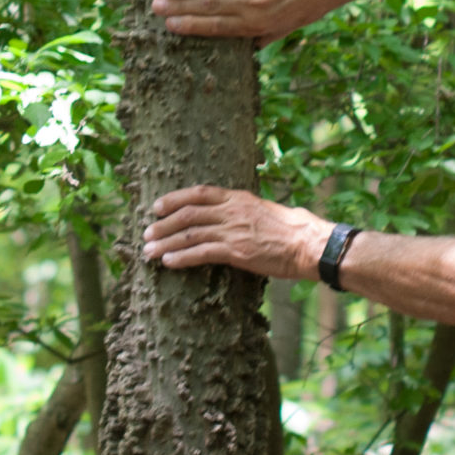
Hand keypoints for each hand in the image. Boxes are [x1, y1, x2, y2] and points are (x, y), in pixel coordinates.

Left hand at [143, 186, 331, 280]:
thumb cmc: (292, 229)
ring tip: (148, 252)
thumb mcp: (264, 210)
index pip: (199, 193)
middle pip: (188, 213)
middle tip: (147, 233)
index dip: (174, 198)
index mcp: (238, 198)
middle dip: (163, 224)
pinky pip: (201, 253)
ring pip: (189, 234)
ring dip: (165, 242)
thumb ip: (243, 211)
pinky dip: (181, 257)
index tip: (157, 206)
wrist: (308, 243)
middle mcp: (231, 211)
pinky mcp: (236, 252)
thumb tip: (229, 215)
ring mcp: (232, 231)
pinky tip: (168, 261)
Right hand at [151, 0, 345, 43]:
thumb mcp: (285, 28)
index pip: (217, 26)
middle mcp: (253, 4)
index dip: (192, 26)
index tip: (170, 26)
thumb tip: (243, 49)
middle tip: (156, 7)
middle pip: (210, 6)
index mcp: (257, 23)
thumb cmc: (307, 6)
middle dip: (180, 7)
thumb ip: (261, 37)